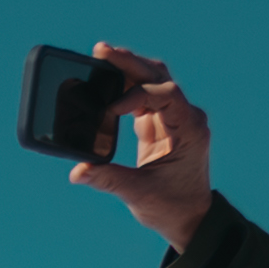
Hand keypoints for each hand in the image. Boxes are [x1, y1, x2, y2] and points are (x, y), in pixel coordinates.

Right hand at [60, 44, 213, 248]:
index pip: (165, 94)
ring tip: (100, 56)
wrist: (190, 216)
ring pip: (152, 78)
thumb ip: (108, 179)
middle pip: (158, 75)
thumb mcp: (139, 194)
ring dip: (127, 66)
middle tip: (100, 50)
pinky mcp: (160, 122)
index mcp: (188, 129)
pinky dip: (124, 84)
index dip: (135, 96)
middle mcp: (185, 116)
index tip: (109, 112)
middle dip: (129, 62)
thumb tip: (78, 170)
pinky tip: (104, 77)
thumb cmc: (172, 206)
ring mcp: (174, 116)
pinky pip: (144, 93)